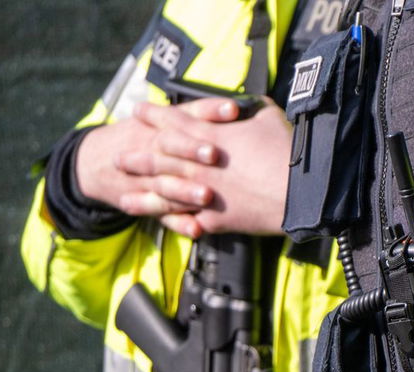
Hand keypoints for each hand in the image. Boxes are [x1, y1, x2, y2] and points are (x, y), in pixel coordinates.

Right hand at [73, 99, 232, 215]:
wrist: (96, 161)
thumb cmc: (141, 135)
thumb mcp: (160, 119)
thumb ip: (197, 114)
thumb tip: (240, 107)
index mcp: (160, 125)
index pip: (186, 113)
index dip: (208, 110)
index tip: (232, 109)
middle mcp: (152, 148)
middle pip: (172, 146)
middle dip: (192, 149)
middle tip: (215, 154)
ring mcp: (146, 178)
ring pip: (166, 184)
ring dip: (186, 191)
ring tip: (207, 195)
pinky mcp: (143, 202)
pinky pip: (160, 214)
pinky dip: (178, 223)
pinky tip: (196, 230)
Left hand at [123, 97, 292, 237]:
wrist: (297, 190)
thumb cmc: (285, 150)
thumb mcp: (268, 116)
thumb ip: (251, 109)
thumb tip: (248, 104)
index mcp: (209, 135)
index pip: (172, 121)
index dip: (154, 115)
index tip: (138, 111)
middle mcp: (198, 164)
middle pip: (158, 158)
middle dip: (136, 157)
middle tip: (117, 157)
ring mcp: (203, 192)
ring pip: (164, 193)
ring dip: (142, 194)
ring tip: (123, 197)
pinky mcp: (215, 218)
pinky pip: (187, 220)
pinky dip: (171, 223)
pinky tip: (159, 225)